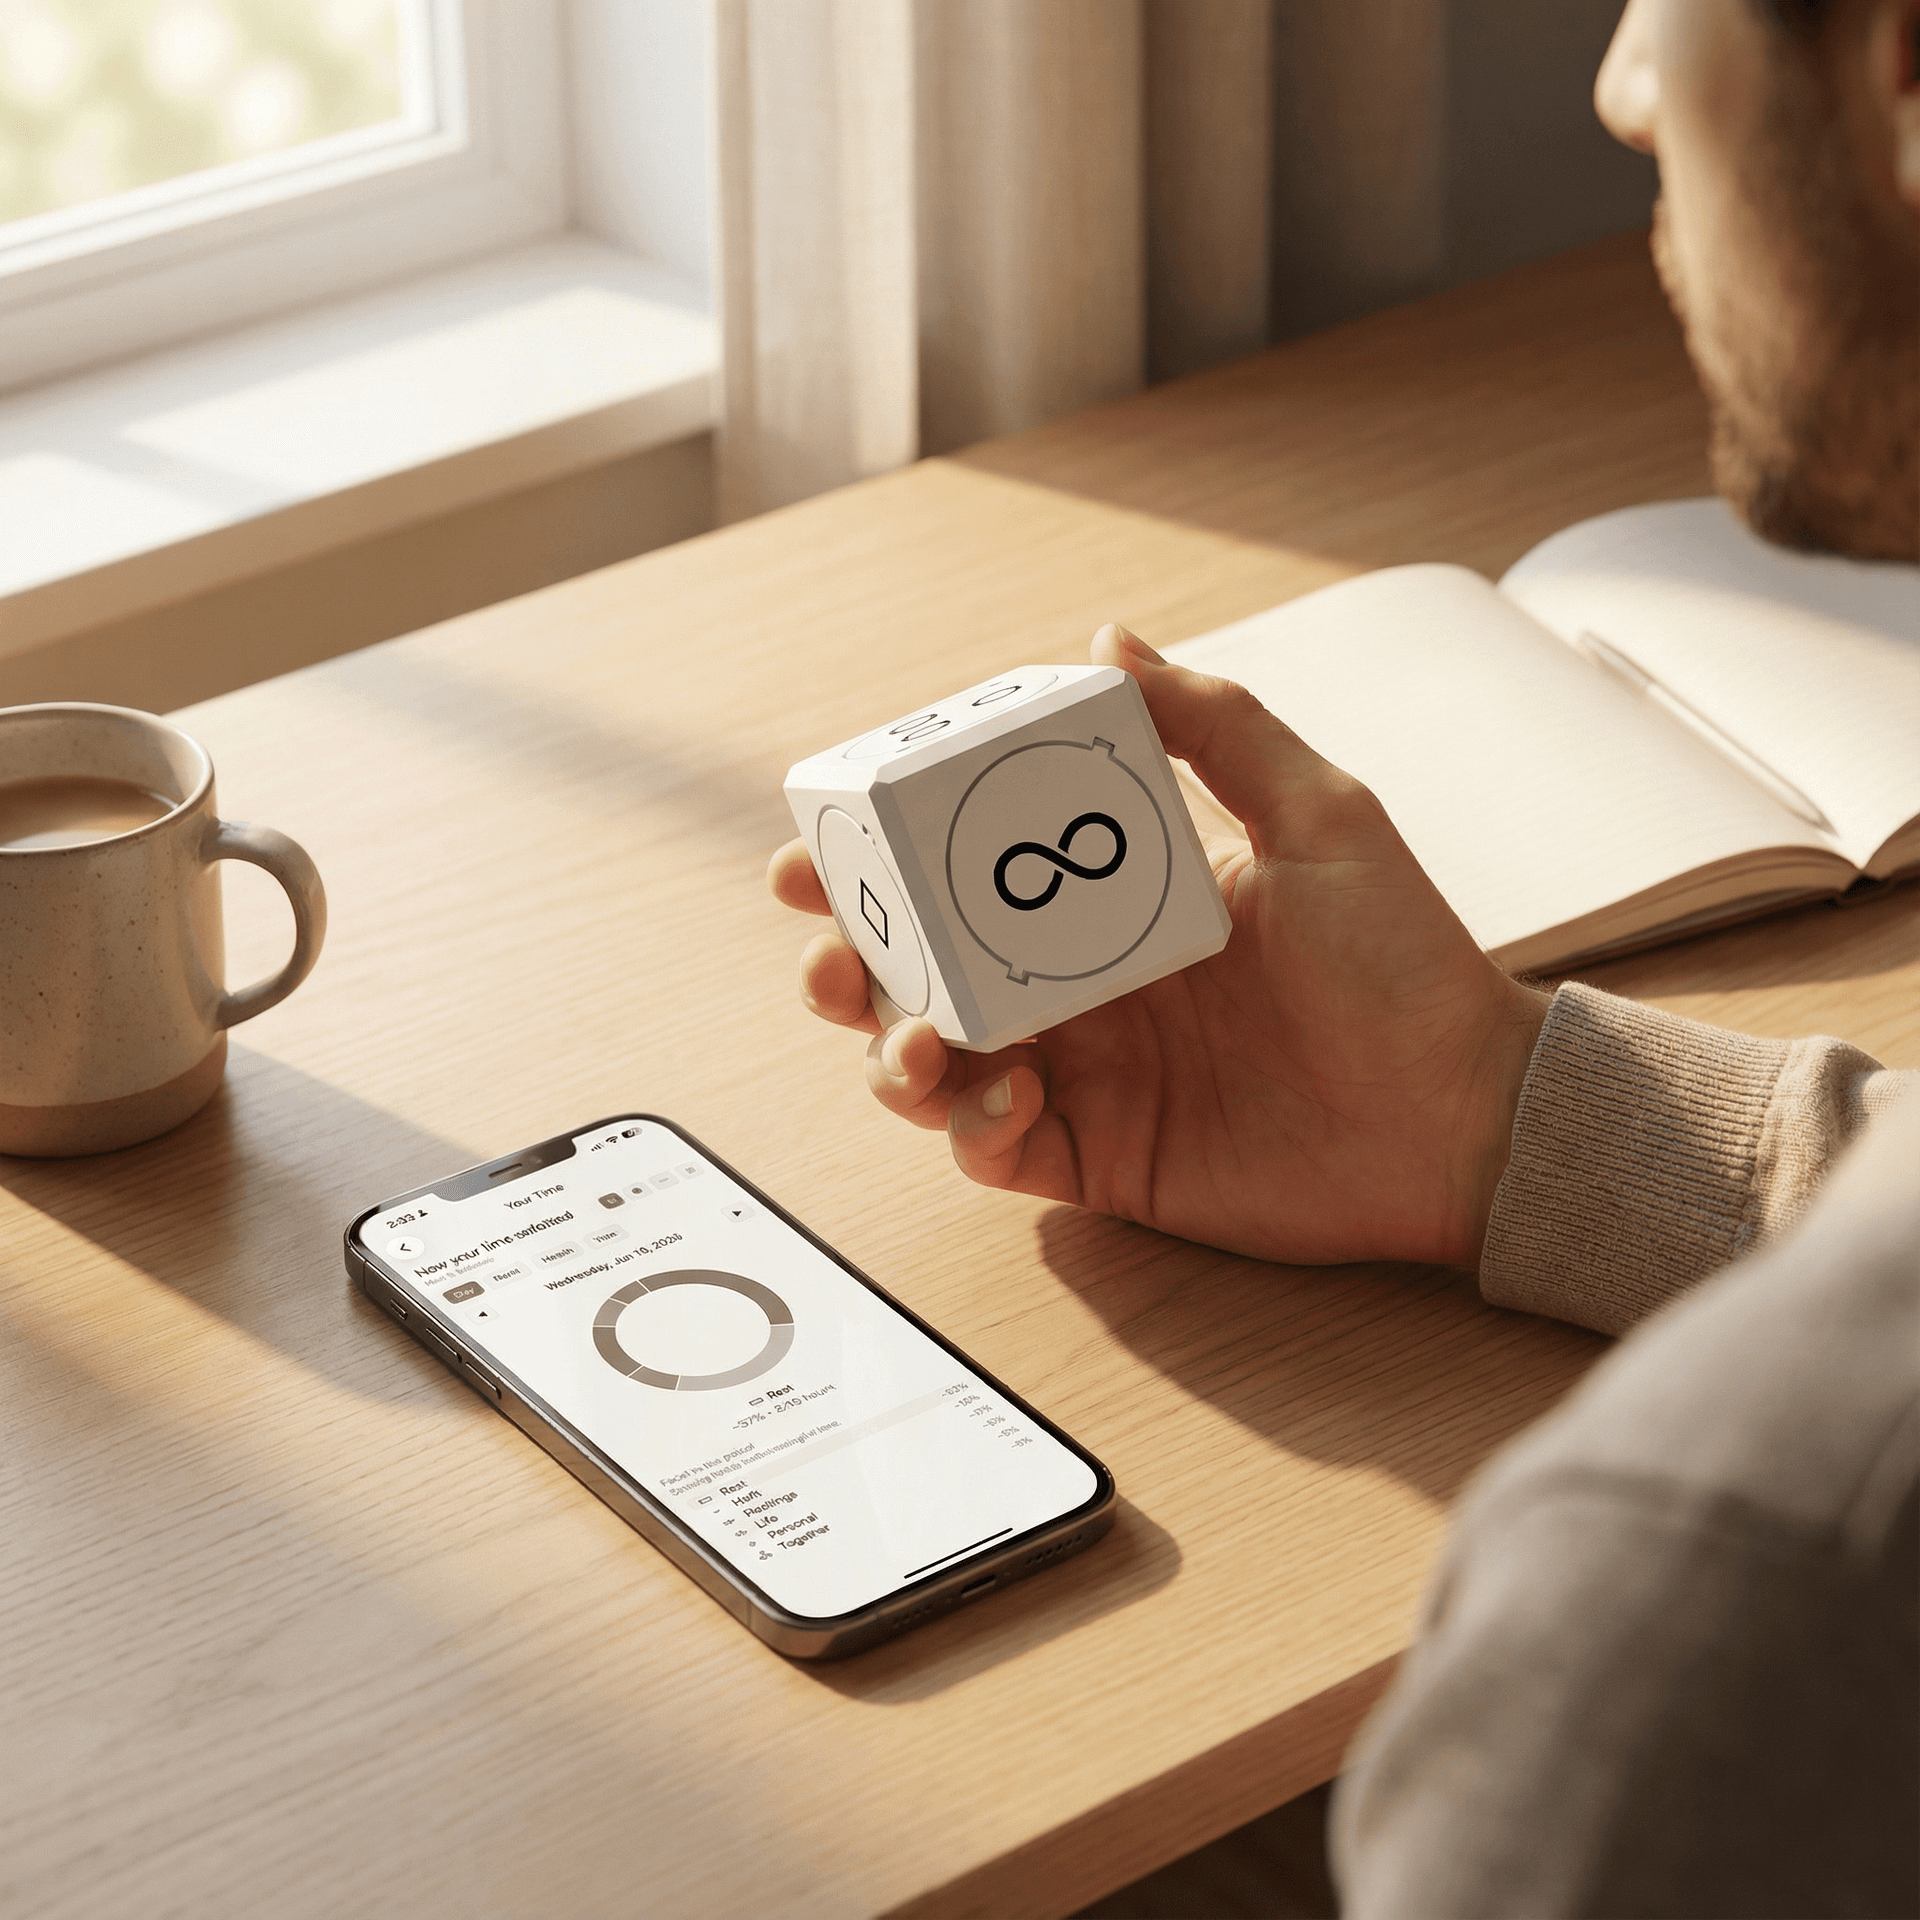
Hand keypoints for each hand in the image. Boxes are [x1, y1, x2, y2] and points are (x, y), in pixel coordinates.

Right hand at [768, 626, 1547, 1266]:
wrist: (1465, 1113)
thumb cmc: (1404, 963)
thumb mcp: (1317, 816)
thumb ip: (1210, 725)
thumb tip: (1106, 640)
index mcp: (1108, 897)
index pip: (966, 868)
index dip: (883, 856)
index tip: (829, 834)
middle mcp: (1078, 985)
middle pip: (922, 971)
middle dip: (850, 961)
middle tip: (829, 953)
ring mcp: (1084, 1074)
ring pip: (934, 1065)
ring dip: (890, 1052)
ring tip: (912, 1044)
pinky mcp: (1100, 1159)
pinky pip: (995, 1148)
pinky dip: (973, 1126)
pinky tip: (1008, 1098)